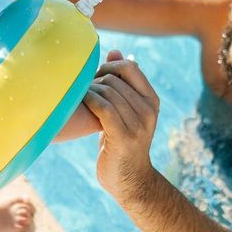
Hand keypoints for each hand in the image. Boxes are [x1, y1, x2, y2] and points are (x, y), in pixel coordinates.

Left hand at [84, 50, 160, 202]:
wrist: (129, 181)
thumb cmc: (121, 141)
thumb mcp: (126, 110)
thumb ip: (122, 82)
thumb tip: (115, 51)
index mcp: (152, 100)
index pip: (129, 66)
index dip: (107, 67)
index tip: (94, 80)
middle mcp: (149, 110)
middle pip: (114, 79)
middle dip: (93, 81)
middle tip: (82, 93)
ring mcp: (138, 124)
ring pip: (107, 92)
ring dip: (88, 92)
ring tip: (80, 102)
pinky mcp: (123, 136)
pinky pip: (102, 107)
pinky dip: (88, 101)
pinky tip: (80, 104)